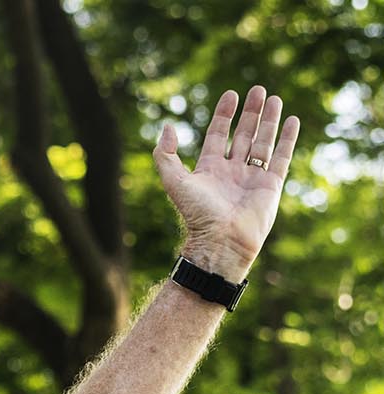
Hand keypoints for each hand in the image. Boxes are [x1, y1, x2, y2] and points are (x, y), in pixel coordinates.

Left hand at [154, 85, 300, 276]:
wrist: (221, 240)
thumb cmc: (197, 213)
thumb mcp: (175, 181)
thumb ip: (166, 155)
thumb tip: (168, 126)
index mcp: (209, 169)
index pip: (218, 135)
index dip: (224, 115)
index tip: (231, 94)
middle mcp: (231, 171)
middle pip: (243, 135)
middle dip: (250, 113)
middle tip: (258, 90)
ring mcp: (252, 177)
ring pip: (262, 142)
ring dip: (269, 120)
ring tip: (275, 98)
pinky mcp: (270, 185)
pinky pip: (281, 157)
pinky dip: (287, 138)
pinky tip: (291, 120)